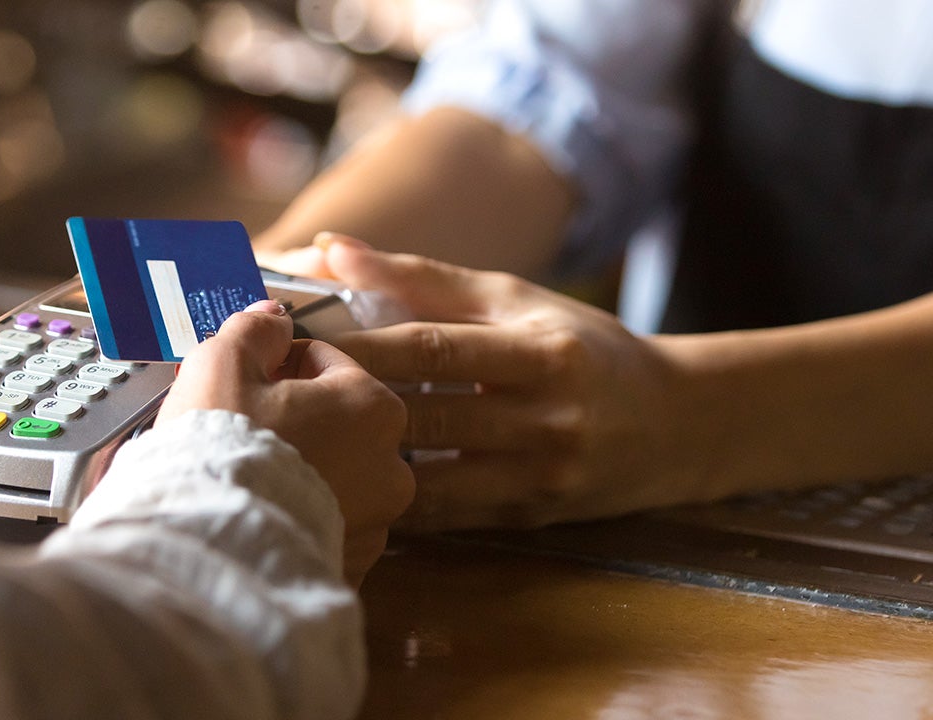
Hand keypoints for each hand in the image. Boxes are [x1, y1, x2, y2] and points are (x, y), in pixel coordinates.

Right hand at [158, 301, 413, 584]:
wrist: (210, 548)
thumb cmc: (221, 448)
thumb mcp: (224, 362)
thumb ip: (254, 329)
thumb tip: (273, 317)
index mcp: (374, 407)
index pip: (325, 362)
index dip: (276, 364)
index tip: (242, 379)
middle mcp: (391, 469)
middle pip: (334, 423)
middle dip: (291, 420)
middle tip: (238, 427)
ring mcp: (374, 526)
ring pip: (330, 478)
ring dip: (296, 470)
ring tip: (243, 476)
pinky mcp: (349, 570)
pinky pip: (321, 529)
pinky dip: (294, 519)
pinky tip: (255, 514)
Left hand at [311, 235, 692, 530]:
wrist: (677, 423)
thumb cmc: (581, 346)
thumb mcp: (515, 299)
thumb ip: (421, 278)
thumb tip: (327, 248)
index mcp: (540, 351)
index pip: (433, 349)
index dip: (360, 347)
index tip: (295, 341)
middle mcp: (546, 418)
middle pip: (426, 416)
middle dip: (348, 406)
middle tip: (279, 399)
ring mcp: (542, 477)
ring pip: (431, 481)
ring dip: (366, 464)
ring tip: (302, 448)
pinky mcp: (533, 517)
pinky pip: (449, 517)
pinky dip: (398, 504)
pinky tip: (349, 487)